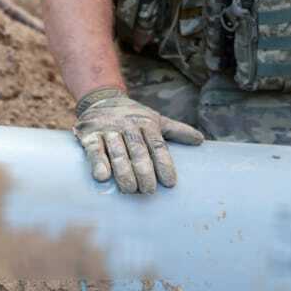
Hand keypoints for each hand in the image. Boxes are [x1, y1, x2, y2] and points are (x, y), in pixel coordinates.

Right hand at [75, 88, 204, 193]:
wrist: (101, 98)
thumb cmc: (133, 116)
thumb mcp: (155, 119)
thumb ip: (176, 131)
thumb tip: (201, 141)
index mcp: (147, 123)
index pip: (158, 146)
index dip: (165, 164)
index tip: (170, 183)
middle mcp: (128, 125)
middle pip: (138, 150)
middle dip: (144, 172)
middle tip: (149, 191)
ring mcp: (108, 129)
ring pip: (118, 152)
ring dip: (124, 172)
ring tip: (130, 190)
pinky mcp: (89, 134)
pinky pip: (94, 149)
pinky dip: (98, 162)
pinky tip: (103, 177)